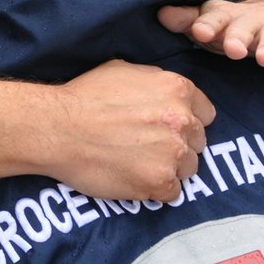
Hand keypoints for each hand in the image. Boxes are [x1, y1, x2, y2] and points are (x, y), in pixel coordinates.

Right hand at [42, 59, 215, 201]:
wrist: (57, 128)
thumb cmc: (84, 97)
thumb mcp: (125, 71)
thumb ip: (156, 84)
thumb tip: (166, 95)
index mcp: (178, 90)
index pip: (206, 114)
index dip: (187, 122)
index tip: (169, 129)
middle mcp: (182, 120)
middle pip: (198, 143)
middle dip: (178, 146)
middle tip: (148, 148)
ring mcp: (173, 153)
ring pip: (188, 169)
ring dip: (168, 169)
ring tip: (138, 164)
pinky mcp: (159, 182)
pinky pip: (171, 193)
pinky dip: (154, 190)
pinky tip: (132, 178)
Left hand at [157, 0, 263, 88]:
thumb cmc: (232, 24)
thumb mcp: (210, 19)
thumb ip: (187, 20)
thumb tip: (161, 14)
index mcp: (225, 15)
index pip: (214, 17)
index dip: (207, 24)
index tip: (199, 31)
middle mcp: (250, 21)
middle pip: (243, 28)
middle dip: (238, 37)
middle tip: (233, 48)